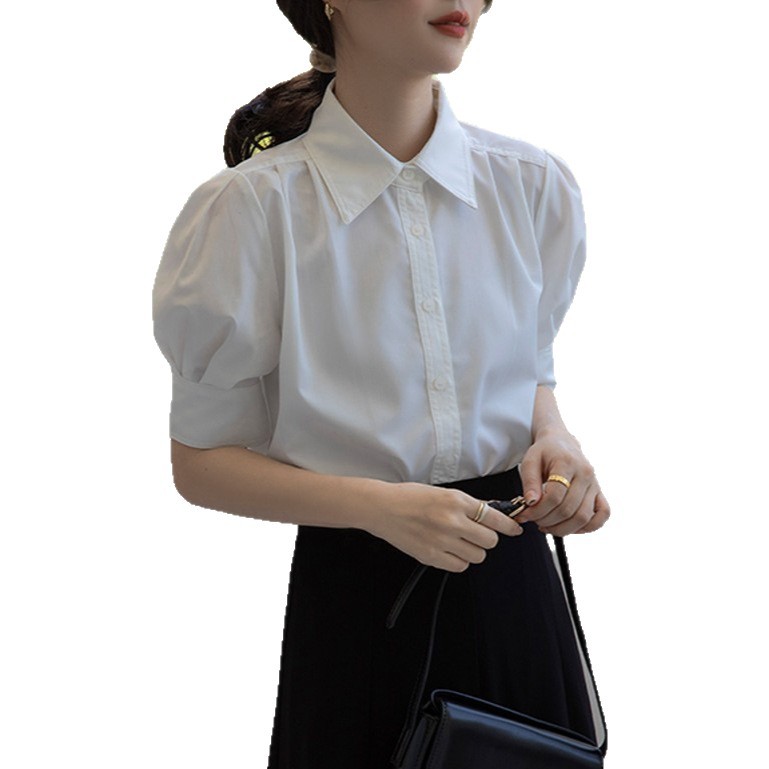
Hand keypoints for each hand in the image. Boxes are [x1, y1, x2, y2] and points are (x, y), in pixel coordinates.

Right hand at [367, 482, 522, 571]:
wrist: (383, 508)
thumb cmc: (411, 496)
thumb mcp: (443, 493)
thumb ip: (468, 505)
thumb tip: (491, 513)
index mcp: (456, 501)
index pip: (494, 518)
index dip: (509, 526)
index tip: (515, 529)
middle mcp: (452, 521)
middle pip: (490, 541)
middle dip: (487, 538)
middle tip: (477, 534)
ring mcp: (442, 541)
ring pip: (477, 556)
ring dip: (473, 550)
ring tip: (458, 541)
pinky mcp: (431, 556)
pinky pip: (460, 566)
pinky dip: (459, 560)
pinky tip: (449, 550)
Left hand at [517, 427, 609, 535]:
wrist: (562, 443)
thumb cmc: (544, 453)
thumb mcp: (530, 461)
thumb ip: (529, 481)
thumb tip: (530, 503)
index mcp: (567, 463)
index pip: (555, 495)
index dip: (538, 510)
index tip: (524, 514)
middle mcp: (585, 474)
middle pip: (568, 509)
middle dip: (547, 520)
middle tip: (533, 520)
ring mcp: (595, 484)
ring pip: (584, 517)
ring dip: (562, 528)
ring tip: (546, 526)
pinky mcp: (600, 492)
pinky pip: (603, 515)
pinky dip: (588, 527)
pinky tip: (569, 527)